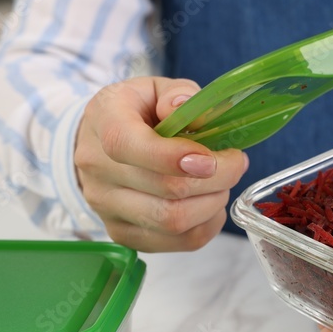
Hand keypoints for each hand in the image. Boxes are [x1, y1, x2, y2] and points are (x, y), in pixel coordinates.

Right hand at [75, 77, 249, 251]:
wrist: (100, 143)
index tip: (212, 159)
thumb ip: (177, 94)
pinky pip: (176, 242)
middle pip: (166, 190)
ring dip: (213, 203)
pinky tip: (210, 205)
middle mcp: (97, 168)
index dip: (174, 157)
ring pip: (173, 221)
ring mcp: (105, 206)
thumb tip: (186, 106)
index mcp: (104, 121)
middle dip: (217, 179)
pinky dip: (206, 226)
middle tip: (235, 163)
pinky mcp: (122, 233)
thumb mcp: (155, 89)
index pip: (129, 146)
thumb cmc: (137, 113)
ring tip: (221, 184)